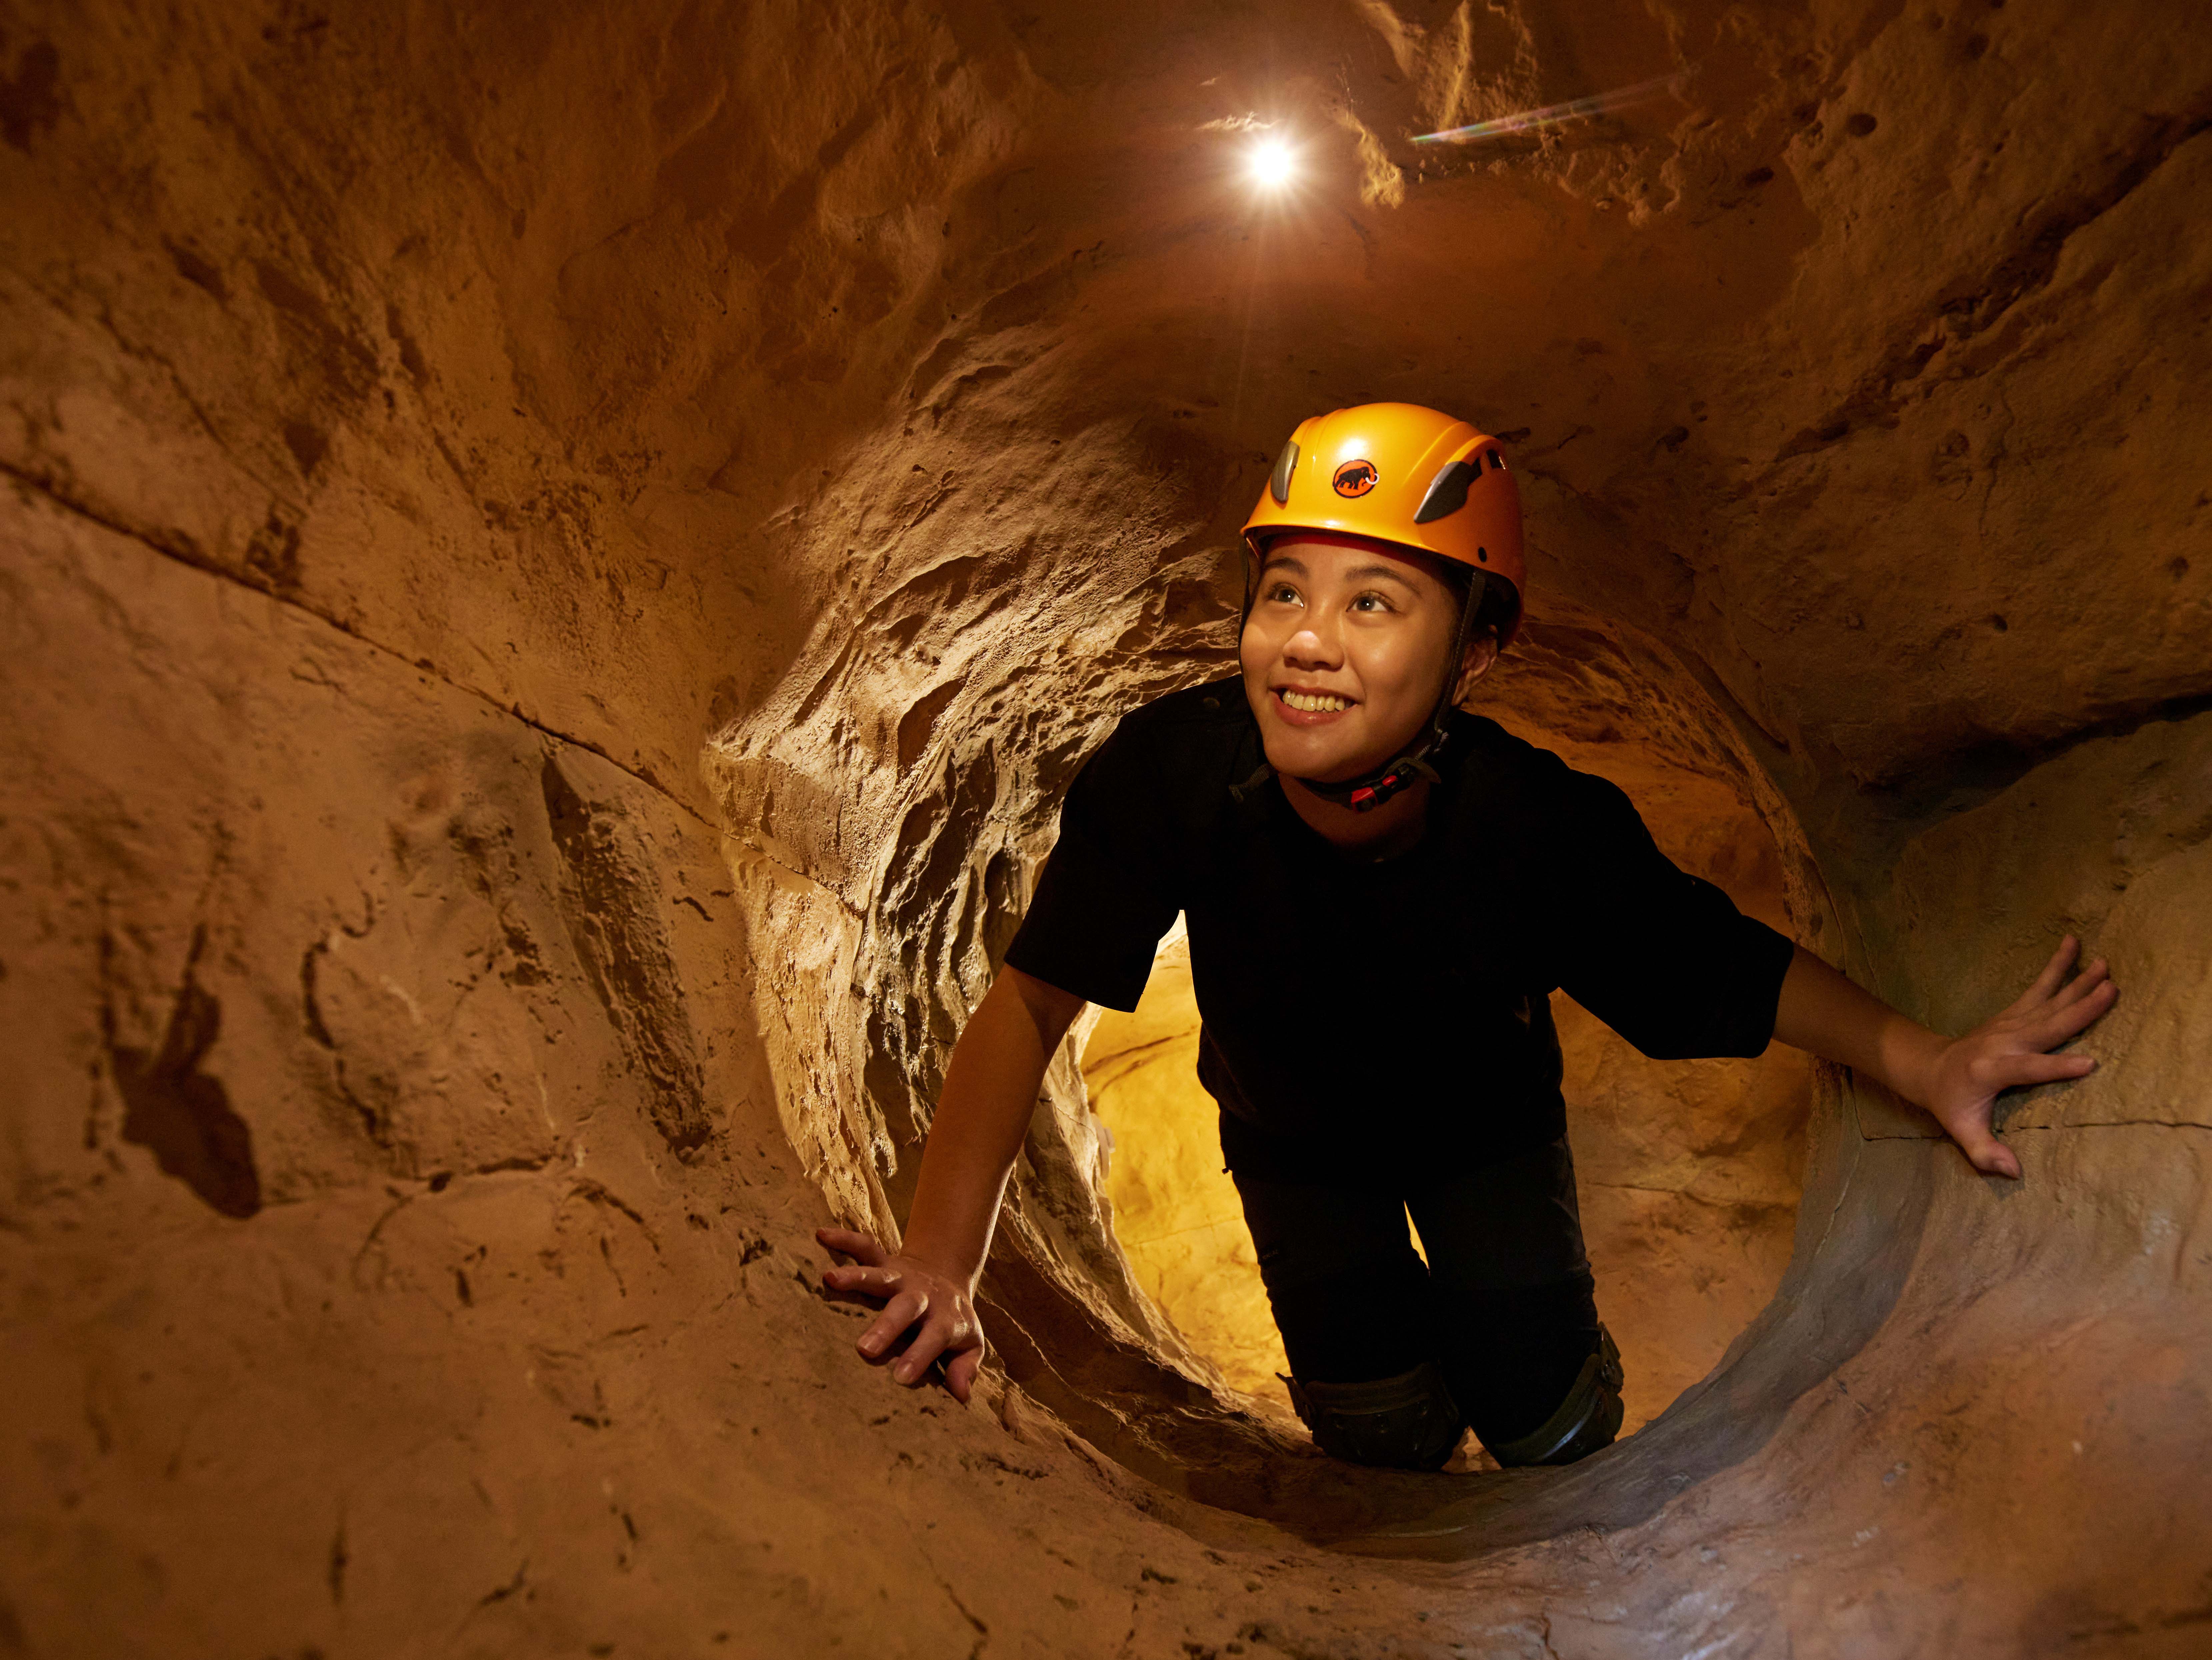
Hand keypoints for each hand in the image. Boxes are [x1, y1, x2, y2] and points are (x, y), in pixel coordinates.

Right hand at [816, 1227, 985, 1403]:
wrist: (947, 1279)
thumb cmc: (954, 1323)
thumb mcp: (970, 1345)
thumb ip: (966, 1368)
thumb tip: (962, 1396)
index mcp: (945, 1319)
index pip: (935, 1337)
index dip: (920, 1355)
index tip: (901, 1378)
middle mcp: (921, 1295)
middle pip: (904, 1308)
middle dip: (885, 1326)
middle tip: (864, 1348)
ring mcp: (900, 1276)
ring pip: (879, 1275)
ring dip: (856, 1276)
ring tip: (829, 1279)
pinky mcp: (884, 1261)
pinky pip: (864, 1247)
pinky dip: (844, 1238)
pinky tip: (821, 1234)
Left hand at [1912, 936, 2116, 1178]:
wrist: (1927, 1067)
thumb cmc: (1950, 1102)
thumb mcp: (1961, 1130)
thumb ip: (1984, 1152)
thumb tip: (2012, 1173)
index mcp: (1992, 1070)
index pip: (2029, 1068)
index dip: (2056, 1068)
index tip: (2089, 1064)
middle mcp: (2002, 1041)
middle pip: (2046, 1026)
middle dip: (2078, 1010)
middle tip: (2110, 990)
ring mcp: (2009, 1024)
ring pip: (2048, 1001)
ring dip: (2076, 982)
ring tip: (2104, 965)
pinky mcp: (2013, 1014)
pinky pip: (2039, 987)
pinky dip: (2057, 967)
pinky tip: (2073, 945)